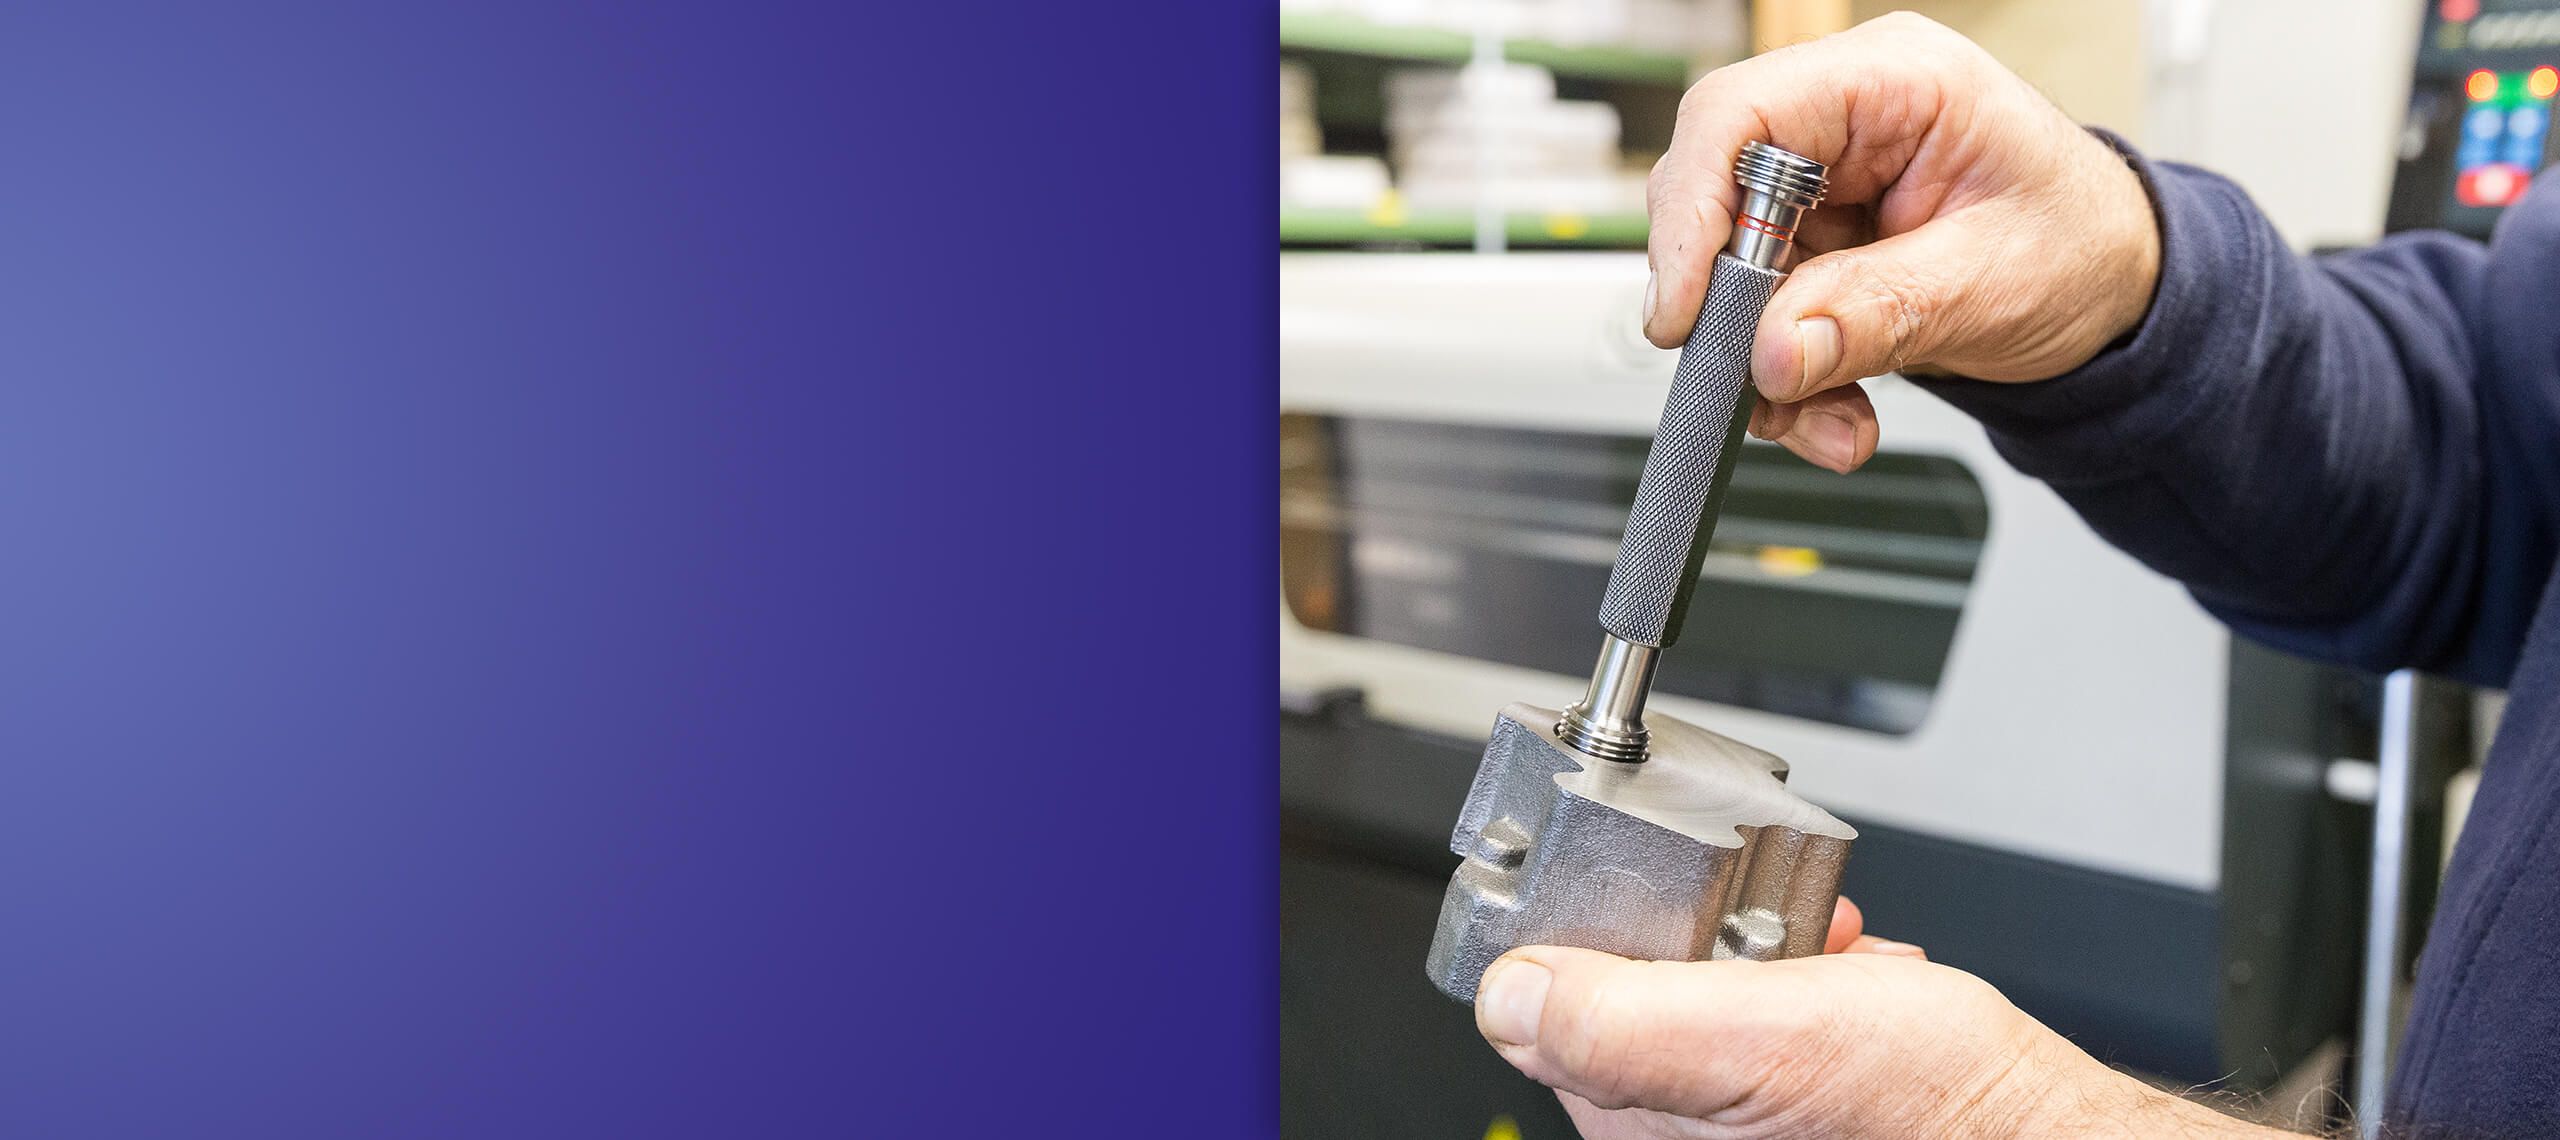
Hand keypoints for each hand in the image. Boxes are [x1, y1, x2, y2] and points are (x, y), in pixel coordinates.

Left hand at [1473, 899, 2288, 1137]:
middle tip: (1774, 928)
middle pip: (1646, 985)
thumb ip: (1621, 1018)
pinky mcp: (1807, 1103)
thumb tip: (1509, 995)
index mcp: (1641, 1127)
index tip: (1672, 900)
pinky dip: (1825, 977)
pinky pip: (1784, 1013)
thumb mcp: (1760, 1037)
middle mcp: (1685, 1133)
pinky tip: (1864, 973)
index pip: (1563, 1002)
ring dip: (1778, 946)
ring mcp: (1747, 1120)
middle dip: (1711, 935)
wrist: (2057, 1135)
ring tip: (1832, 948)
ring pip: (1722, 988)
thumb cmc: (1936, 1114)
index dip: (1615, 929)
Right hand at [1643, 12, 2162, 472]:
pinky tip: (1836, 414)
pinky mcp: (1814, 247)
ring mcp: (1822, 188)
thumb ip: (1876, 314)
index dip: (1691, 211)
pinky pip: (1759, 318)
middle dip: (1729, 310)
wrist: (2115, 294)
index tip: (1685, 311)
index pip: (1738, 116)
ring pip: (1727, 276)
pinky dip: (1786, 380)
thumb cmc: (2080, 248)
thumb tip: (1773, 353)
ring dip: (1763, 367)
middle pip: (1713, 197)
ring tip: (1827, 420)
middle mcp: (1842, 122)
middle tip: (1755, 383)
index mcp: (1893, 83)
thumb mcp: (1989, 284)